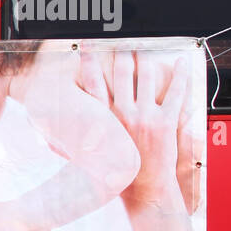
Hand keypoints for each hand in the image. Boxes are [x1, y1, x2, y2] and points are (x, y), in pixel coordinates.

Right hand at [80, 50, 187, 207]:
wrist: (145, 190)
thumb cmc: (116, 177)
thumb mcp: (88, 161)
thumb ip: (68, 148)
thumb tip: (48, 142)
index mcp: (102, 121)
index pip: (92, 83)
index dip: (89, 62)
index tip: (87, 46)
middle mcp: (122, 115)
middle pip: (121, 73)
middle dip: (122, 53)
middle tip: (123, 41)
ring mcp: (145, 117)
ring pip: (146, 78)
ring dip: (146, 59)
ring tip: (146, 48)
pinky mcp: (166, 122)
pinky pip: (175, 93)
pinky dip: (180, 76)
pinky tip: (182, 63)